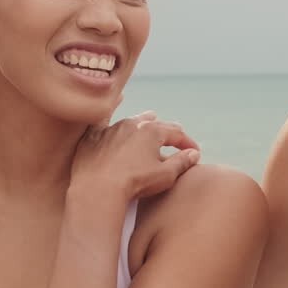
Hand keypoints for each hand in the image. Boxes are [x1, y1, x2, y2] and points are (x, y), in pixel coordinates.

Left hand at [70, 112, 200, 200]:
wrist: (98, 188)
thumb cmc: (135, 183)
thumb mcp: (165, 175)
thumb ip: (181, 162)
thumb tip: (193, 154)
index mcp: (152, 131)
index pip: (176, 134)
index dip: (188, 143)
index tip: (194, 152)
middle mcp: (132, 124)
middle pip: (155, 124)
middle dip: (167, 130)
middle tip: (174, 137)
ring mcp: (111, 128)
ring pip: (131, 120)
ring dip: (143, 121)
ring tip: (150, 118)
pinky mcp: (93, 137)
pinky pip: (103, 118)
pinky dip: (111, 109)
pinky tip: (116, 99)